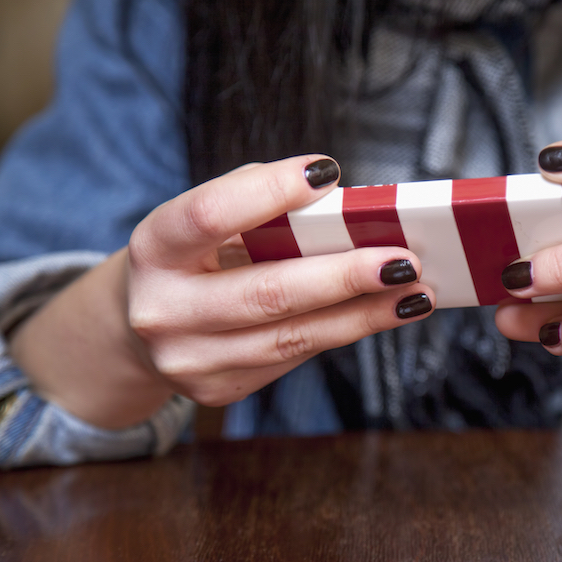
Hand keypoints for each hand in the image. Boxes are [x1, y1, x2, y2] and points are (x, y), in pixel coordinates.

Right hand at [11, 155, 433, 427]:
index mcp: (155, 246)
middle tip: (403, 261)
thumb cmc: (198, 252)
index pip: (211, 214)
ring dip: (364, 315)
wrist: (146, 319)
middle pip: (266, 293)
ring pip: (292, 337)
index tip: (327, 171)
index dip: (270, 192)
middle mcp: (162, 310)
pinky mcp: (218, 390)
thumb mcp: (211, 221)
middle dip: (344, 277)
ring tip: (415, 293)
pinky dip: (343, 331)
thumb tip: (349, 210)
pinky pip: (293, 356)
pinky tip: (383, 312)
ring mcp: (189, 360)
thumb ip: (263, 205)